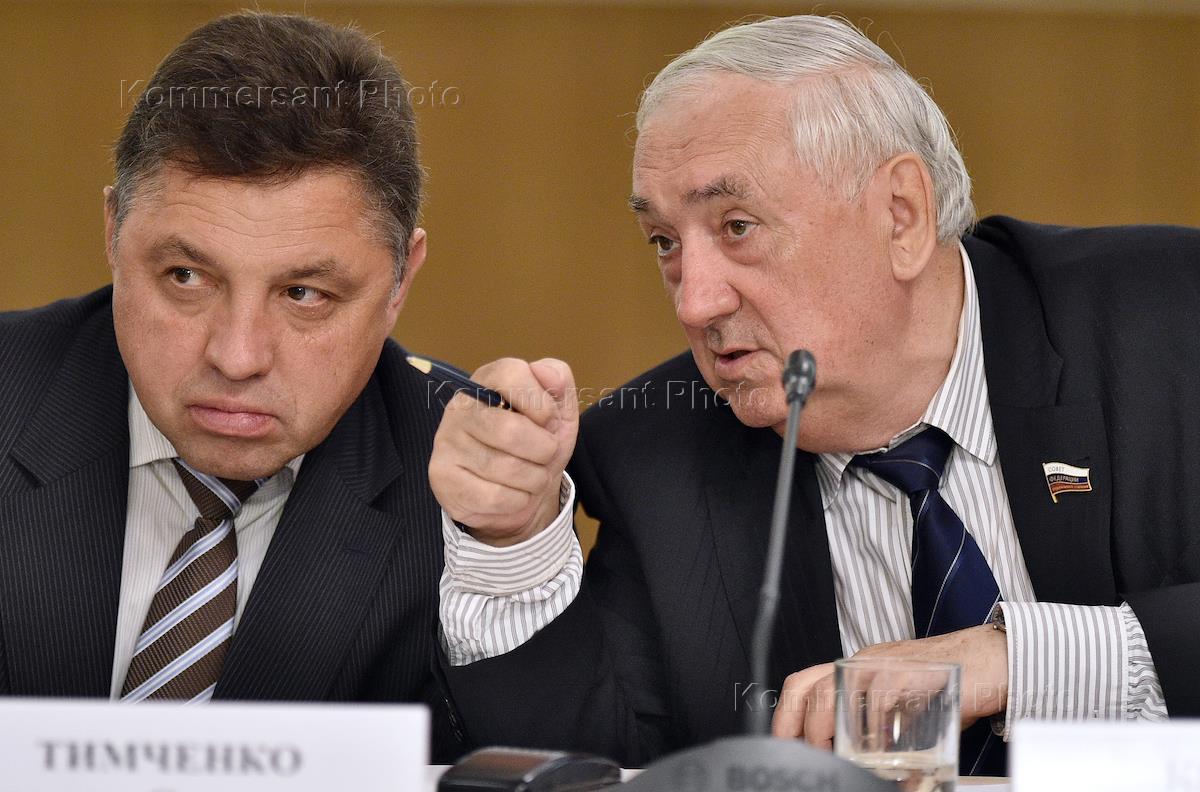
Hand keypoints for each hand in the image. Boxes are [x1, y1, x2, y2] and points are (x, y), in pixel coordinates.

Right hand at [429, 357, 577, 546]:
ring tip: (530, 476)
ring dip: (535, 479)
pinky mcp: (442, 478)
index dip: (540, 402)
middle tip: (545, 454)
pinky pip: (495, 497)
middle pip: (511, 430)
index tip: (548, 419)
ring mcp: (446, 442)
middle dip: (543, 450)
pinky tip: (512, 494)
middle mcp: (460, 408)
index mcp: (487, 381)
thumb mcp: (557, 411)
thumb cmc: (536, 445)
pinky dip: (518, 500)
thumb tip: (548, 374)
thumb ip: (558, 381)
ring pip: (507, 468)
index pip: (511, 374)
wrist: (521, 494)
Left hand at [771, 624, 1007, 748]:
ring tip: (841, 759)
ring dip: (830, 731)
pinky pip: (880, 696)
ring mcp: (885, 664)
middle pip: (810, 688)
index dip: (786, 717)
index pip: (803, 685)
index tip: (784, 747)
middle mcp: (863, 663)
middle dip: (801, 729)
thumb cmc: (948, 683)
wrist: (992, 659)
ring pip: (836, 692)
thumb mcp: (900, 707)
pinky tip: (881, 747)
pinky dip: (874, 725)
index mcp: (854, 670)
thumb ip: (876, 728)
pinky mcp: (910, 671)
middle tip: (812, 758)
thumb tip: (861, 765)